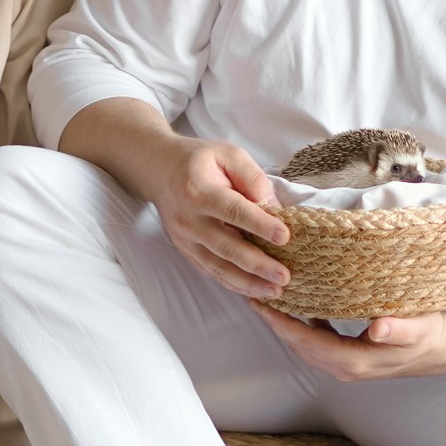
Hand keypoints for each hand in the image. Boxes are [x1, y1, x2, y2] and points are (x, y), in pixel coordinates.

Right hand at [151, 136, 291, 299]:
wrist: (160, 170)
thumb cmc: (199, 161)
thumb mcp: (228, 154)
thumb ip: (252, 177)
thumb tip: (273, 206)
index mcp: (198, 190)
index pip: (233, 210)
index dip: (259, 224)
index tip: (285, 236)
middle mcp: (188, 219)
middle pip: (225, 246)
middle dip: (257, 264)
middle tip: (284, 276)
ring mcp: (185, 240)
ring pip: (218, 267)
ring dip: (247, 283)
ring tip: (275, 291)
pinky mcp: (187, 251)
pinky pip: (211, 272)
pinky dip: (234, 285)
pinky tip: (255, 292)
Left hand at [248, 303, 445, 382]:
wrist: (443, 348)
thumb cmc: (430, 335)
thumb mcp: (419, 329)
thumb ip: (399, 330)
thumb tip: (378, 329)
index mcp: (354, 362)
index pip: (306, 342)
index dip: (281, 324)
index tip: (260, 301)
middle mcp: (343, 366)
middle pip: (297, 344)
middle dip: (273, 321)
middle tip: (251, 289)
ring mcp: (344, 362)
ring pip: (303, 343)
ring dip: (284, 322)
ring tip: (265, 293)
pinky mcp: (347, 353)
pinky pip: (315, 338)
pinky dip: (300, 322)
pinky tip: (295, 301)